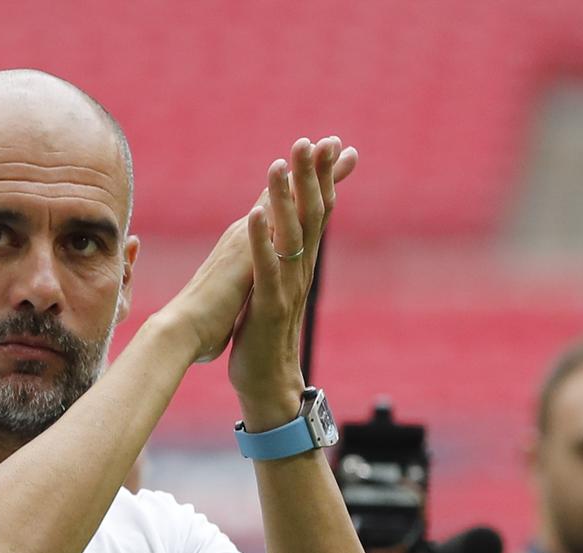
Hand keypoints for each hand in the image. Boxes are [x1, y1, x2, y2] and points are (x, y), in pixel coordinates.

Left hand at [227, 137, 356, 428]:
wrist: (266, 381)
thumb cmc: (265, 331)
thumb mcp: (277, 286)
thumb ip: (284, 255)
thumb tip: (288, 227)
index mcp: (301, 263)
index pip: (317, 211)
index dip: (322, 177)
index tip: (328, 143)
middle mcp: (300, 270)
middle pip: (311, 216)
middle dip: (310, 177)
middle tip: (311, 141)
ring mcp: (287, 287)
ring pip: (290, 235)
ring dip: (284, 199)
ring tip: (279, 165)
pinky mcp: (269, 306)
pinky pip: (266, 268)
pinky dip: (259, 240)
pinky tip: (253, 214)